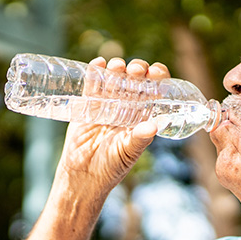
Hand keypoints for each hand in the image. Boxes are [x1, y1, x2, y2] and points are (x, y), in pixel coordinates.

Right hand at [58, 57, 170, 192]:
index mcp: (142, 117)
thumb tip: (155, 125)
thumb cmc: (111, 167)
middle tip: (136, 70)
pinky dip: (95, 72)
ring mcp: (107, 105)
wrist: (83, 176)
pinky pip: (92, 85)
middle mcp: (126, 109)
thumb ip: (140, 138)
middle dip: (137, 72)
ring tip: (118, 66)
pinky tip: (99, 63)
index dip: (157, 80)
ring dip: (117, 70)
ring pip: (114, 80)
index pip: (154, 93)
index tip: (157, 72)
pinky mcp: (87, 106)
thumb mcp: (129, 152)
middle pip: (135, 83)